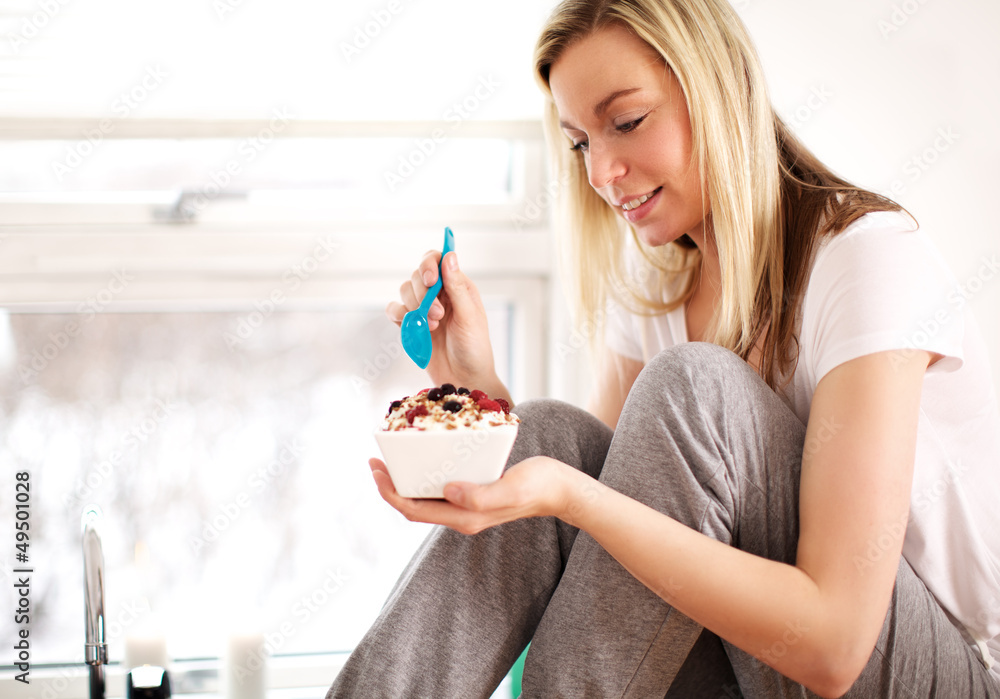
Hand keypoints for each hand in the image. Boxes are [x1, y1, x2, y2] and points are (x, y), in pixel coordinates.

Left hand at [369, 456, 578, 534]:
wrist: (561, 490)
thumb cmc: (540, 486)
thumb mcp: (511, 488)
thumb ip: (480, 495)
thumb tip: (447, 491)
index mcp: (464, 516)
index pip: (414, 509)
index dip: (390, 492)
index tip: (376, 468)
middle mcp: (461, 515)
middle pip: (413, 506)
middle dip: (390, 486)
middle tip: (375, 461)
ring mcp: (467, 507)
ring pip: (425, 498)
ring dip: (405, 482)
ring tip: (392, 459)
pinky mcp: (474, 495)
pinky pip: (439, 489)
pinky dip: (424, 476)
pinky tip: (424, 458)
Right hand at [387, 250, 506, 399]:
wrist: (463, 378)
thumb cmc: (474, 348)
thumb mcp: (469, 316)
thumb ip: (457, 287)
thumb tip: (449, 256)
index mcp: (457, 286)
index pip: (437, 260)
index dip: (429, 264)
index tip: (431, 281)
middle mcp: (439, 294)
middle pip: (417, 275)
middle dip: (423, 294)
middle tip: (438, 316)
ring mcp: (424, 308)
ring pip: (405, 291)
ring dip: (414, 307)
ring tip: (432, 327)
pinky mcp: (411, 324)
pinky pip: (394, 310)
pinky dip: (398, 315)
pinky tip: (411, 327)